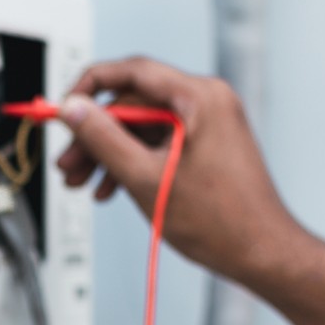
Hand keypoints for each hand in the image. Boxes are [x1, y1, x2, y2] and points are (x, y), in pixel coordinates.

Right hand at [54, 56, 318, 294]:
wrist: (261, 252)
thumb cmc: (222, 221)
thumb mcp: (145, 177)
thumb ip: (103, 138)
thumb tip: (73, 109)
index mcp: (200, 98)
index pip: (132, 72)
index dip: (89, 88)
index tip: (63, 108)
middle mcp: (206, 103)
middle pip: (132, 104)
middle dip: (95, 135)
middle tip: (68, 163)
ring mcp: (206, 124)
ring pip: (141, 127)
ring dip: (108, 154)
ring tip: (82, 183)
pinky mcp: (204, 146)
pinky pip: (157, 144)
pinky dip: (131, 163)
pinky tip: (111, 189)